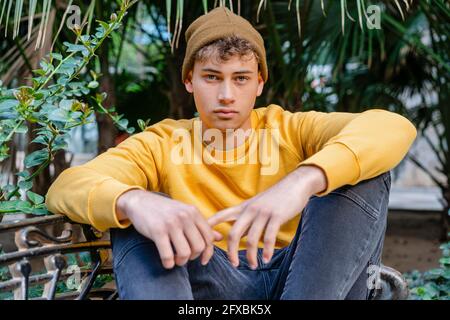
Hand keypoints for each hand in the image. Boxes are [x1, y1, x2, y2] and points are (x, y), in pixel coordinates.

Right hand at [116, 190, 222, 268]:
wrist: (140, 201)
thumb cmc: (165, 210)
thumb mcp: (185, 213)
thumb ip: (202, 226)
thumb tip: (220, 237)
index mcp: (193, 212)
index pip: (208, 237)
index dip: (208, 253)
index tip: (202, 260)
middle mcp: (184, 217)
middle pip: (198, 247)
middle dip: (193, 257)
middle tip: (185, 257)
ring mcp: (171, 223)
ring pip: (184, 253)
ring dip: (181, 262)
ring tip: (176, 260)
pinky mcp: (157, 231)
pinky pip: (168, 255)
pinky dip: (168, 264)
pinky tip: (167, 262)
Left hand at [207, 165, 326, 268]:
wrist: (295, 184)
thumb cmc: (275, 197)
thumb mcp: (256, 205)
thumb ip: (246, 220)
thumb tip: (238, 236)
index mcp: (243, 207)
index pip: (221, 215)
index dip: (210, 226)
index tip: (202, 239)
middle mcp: (250, 210)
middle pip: (234, 233)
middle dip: (231, 251)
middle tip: (233, 264)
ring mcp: (263, 213)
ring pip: (251, 239)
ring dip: (251, 255)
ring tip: (253, 265)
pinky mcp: (276, 216)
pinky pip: (268, 237)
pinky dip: (266, 251)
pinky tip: (266, 259)